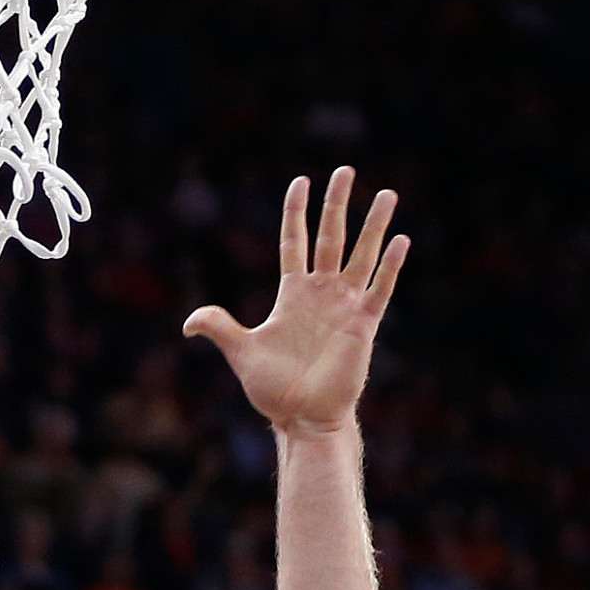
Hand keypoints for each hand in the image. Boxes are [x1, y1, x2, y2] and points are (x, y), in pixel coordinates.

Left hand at [184, 167, 406, 435]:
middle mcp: (321, 294)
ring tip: (388, 194)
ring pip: (361, 256)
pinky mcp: (363, 326)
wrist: (302, 419)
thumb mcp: (242, 353)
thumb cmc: (274, 390)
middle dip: (337, 204)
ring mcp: (344, 307)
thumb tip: (189, 323)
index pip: (295, 242)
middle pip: (331, 237)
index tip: (300, 181)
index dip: (296, 212)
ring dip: (374, 226)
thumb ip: (221, 329)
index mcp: (292, 294)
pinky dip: (390, 268)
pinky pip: (379, 291)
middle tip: (345, 170)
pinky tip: (400, 241)